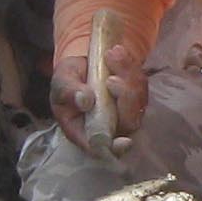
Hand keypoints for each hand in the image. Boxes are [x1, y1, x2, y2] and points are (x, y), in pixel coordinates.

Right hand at [52, 30, 147, 155]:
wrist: (80, 66)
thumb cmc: (67, 81)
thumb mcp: (61, 83)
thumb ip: (70, 92)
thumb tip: (86, 101)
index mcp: (86, 131)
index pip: (104, 148)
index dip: (115, 148)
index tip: (124, 141)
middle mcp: (110, 126)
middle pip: (128, 122)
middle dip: (124, 98)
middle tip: (111, 78)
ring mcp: (125, 110)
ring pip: (137, 99)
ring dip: (126, 75)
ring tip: (110, 54)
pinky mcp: (135, 95)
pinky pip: (140, 82)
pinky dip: (129, 65)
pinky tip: (116, 52)